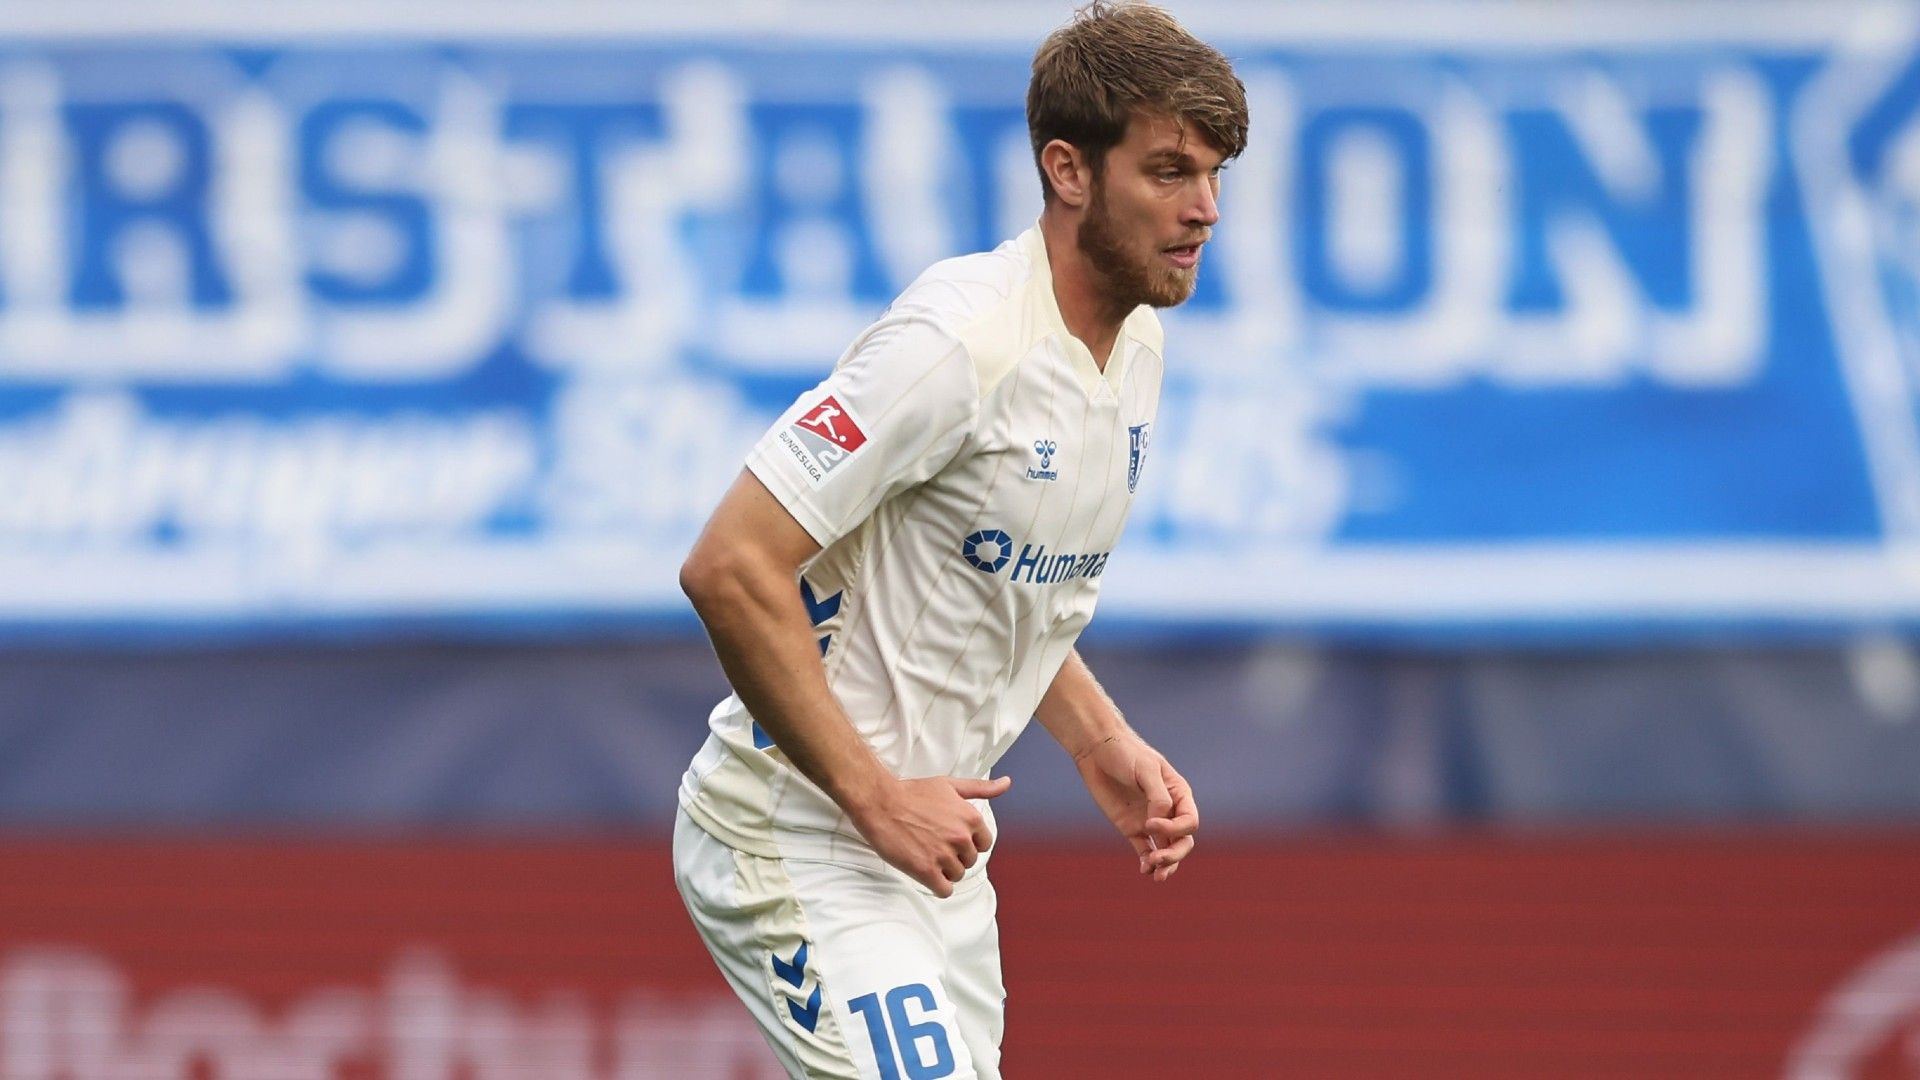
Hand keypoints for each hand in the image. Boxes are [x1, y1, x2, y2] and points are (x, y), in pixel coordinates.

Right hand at [851, 775, 1011, 897]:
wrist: (880, 802)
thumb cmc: (913, 792)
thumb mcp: (950, 785)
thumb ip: (981, 788)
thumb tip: (1007, 783)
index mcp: (971, 818)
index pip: (984, 845)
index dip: (968, 843)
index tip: (952, 839)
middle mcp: (961, 838)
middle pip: (969, 861)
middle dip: (955, 856)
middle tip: (934, 845)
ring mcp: (944, 855)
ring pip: (957, 876)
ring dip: (944, 871)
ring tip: (927, 855)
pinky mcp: (926, 870)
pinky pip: (944, 890)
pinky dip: (938, 886)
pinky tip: (926, 873)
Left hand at [1074, 734, 1197, 881]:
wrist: (1097, 750)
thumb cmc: (1125, 753)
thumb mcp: (1146, 770)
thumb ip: (1158, 797)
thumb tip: (1160, 822)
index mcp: (1179, 794)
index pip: (1189, 822)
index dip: (1175, 829)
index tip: (1150, 823)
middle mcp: (1168, 811)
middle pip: (1182, 841)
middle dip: (1174, 854)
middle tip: (1158, 859)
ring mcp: (1150, 821)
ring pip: (1166, 850)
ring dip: (1165, 864)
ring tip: (1156, 875)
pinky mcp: (1131, 828)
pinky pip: (1144, 850)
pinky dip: (1147, 862)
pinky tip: (1144, 870)